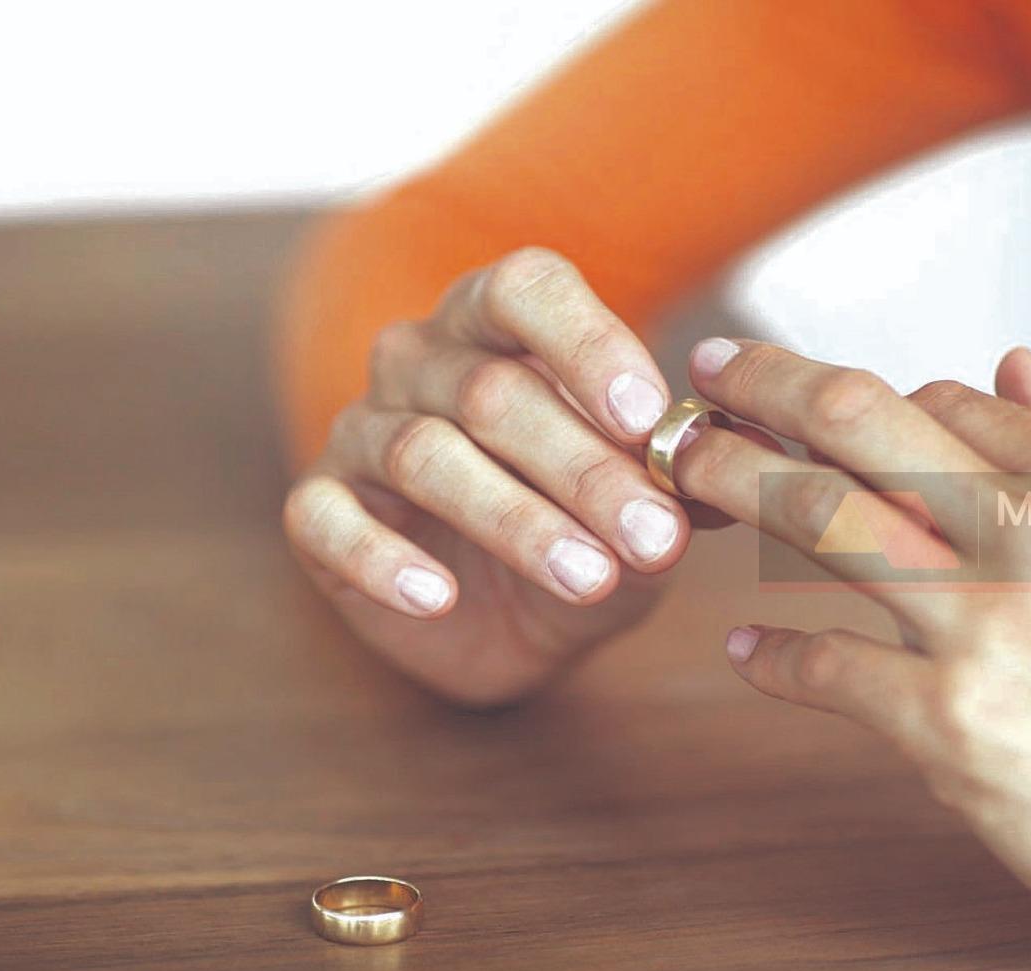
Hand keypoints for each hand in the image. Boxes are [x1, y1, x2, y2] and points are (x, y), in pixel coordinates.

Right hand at [282, 248, 693, 705]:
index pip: (526, 289)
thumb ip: (672, 486)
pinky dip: (383, 560)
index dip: (587, 344)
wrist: (508, 620)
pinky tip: (437, 597)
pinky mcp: (318, 508)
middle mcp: (419, 360)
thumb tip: (712, 478)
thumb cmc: (581, 532)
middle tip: (652, 538)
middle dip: (581, 469)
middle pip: (490, 392)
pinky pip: (330, 520)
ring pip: (422, 454)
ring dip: (514, 520)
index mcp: (497, 325)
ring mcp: (361, 429)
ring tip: (587, 579)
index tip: (645, 416)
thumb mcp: (644, 508)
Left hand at [675, 339, 1030, 955]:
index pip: (934, 398)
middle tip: (704, 378)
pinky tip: (743, 651)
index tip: (798, 398)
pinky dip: (770, 656)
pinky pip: (823, 666)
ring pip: (818, 517)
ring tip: (679, 471)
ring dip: (731, 481)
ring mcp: (979, 625)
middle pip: (852, 422)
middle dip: (761, 385)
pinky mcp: (945, 721)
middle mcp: (1025, 532)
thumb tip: (1006, 361)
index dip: (857, 397)